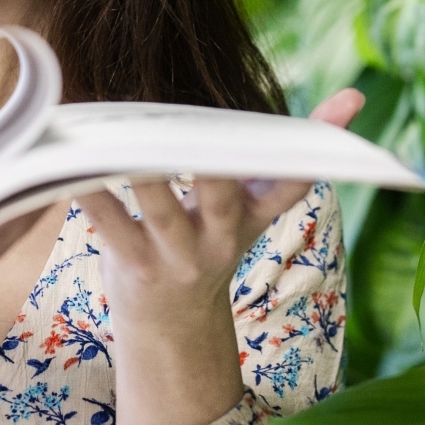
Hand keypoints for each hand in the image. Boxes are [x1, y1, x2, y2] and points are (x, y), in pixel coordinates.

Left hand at [76, 88, 366, 424]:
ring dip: (142, 168)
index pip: (293, 181)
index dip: (321, 142)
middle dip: (214, 158)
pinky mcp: (135, 265)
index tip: (353, 101)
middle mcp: (220, 237)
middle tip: (199, 120)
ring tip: (124, 130)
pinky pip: (111, 225)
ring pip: (162, 205)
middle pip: (222, 191)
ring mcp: (177, 254)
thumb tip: (341, 98)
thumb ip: (270, 163)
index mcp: (252, 216)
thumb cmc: (206, 243)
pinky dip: (91, 195)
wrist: (172, 327)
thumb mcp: (249, 209)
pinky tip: (72, 167)